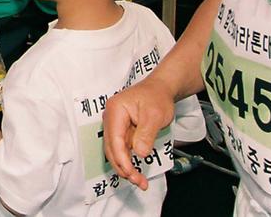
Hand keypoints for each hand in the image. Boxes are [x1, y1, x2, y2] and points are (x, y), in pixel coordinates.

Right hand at [102, 76, 175, 190]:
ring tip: (139, 181)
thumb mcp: (155, 115)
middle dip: (123, 167)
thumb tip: (139, 153)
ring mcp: (115, 125)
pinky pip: (122, 148)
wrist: (160, 89)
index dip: (122, 158)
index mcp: (115, 111)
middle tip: (138, 181)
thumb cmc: (156, 97)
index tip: (131, 172)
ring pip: (115, 151)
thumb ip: (146, 134)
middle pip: (111, 148)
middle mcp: (111, 118)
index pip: (114, 139)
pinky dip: (128, 160)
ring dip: (125, 166)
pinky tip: (135, 171)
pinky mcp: (121, 130)